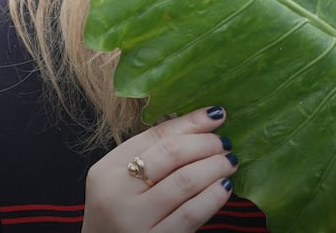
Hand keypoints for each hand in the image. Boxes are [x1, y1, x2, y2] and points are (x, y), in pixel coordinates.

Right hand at [82, 106, 238, 232]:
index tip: (216, 114)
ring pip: (185, 181)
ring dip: (214, 167)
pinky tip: (224, 187)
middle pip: (171, 154)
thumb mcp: (121, 184)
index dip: (189, 122)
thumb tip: (198, 126)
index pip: (154, 136)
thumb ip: (148, 157)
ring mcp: (135, 220)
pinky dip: (213, 196)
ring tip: (229, 162)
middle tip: (225, 143)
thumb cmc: (120, 217)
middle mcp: (117, 193)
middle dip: (205, 143)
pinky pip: (192, 212)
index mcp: (106, 170)